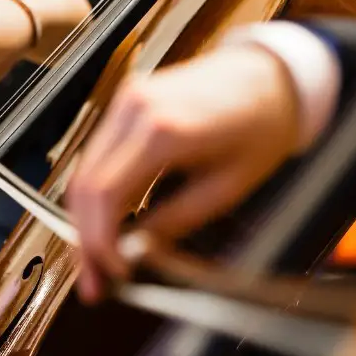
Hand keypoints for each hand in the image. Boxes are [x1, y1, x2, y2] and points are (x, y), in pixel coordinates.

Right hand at [66, 45, 302, 303]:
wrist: (271, 74)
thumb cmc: (261, 125)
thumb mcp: (228, 187)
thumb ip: (175, 221)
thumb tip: (136, 253)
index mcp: (163, 130)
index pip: (106, 193)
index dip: (98, 241)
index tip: (109, 274)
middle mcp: (135, 110)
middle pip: (85, 185)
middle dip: (84, 238)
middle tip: (93, 281)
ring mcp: (126, 102)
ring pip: (84, 171)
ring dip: (85, 219)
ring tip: (98, 260)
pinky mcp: (125, 103)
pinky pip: (97, 155)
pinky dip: (96, 194)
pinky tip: (106, 223)